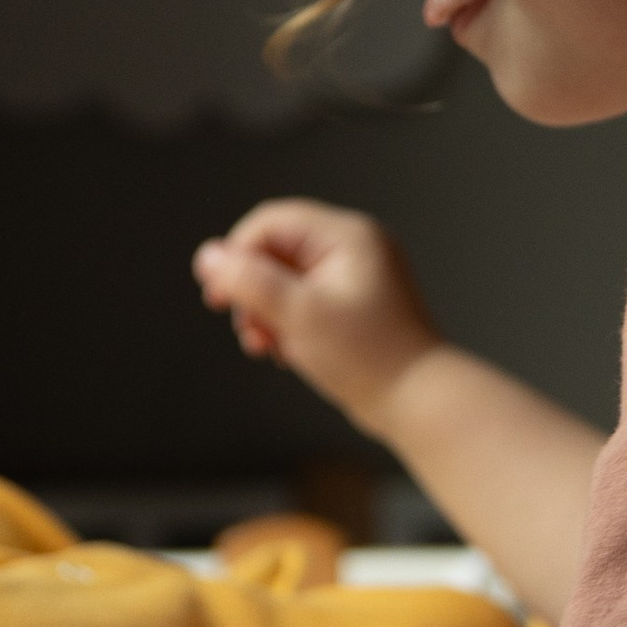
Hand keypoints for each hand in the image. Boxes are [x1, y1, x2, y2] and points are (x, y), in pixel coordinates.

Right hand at [192, 199, 439, 431]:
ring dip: (265, 311)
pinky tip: (284, 353)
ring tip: (264, 347)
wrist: (420, 403)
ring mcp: (357, 277)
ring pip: (287, 279)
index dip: (236, 256)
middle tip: (246, 329)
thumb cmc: (367, 357)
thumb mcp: (298, 315)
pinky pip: (305, 301)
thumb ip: (249, 281)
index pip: (271, 223)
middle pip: (277, 251)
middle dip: (252, 291)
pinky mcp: (354, 306)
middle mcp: (355, 248)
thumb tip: (207, 256)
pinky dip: (287, 323)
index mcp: (348, 236)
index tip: (218, 298)